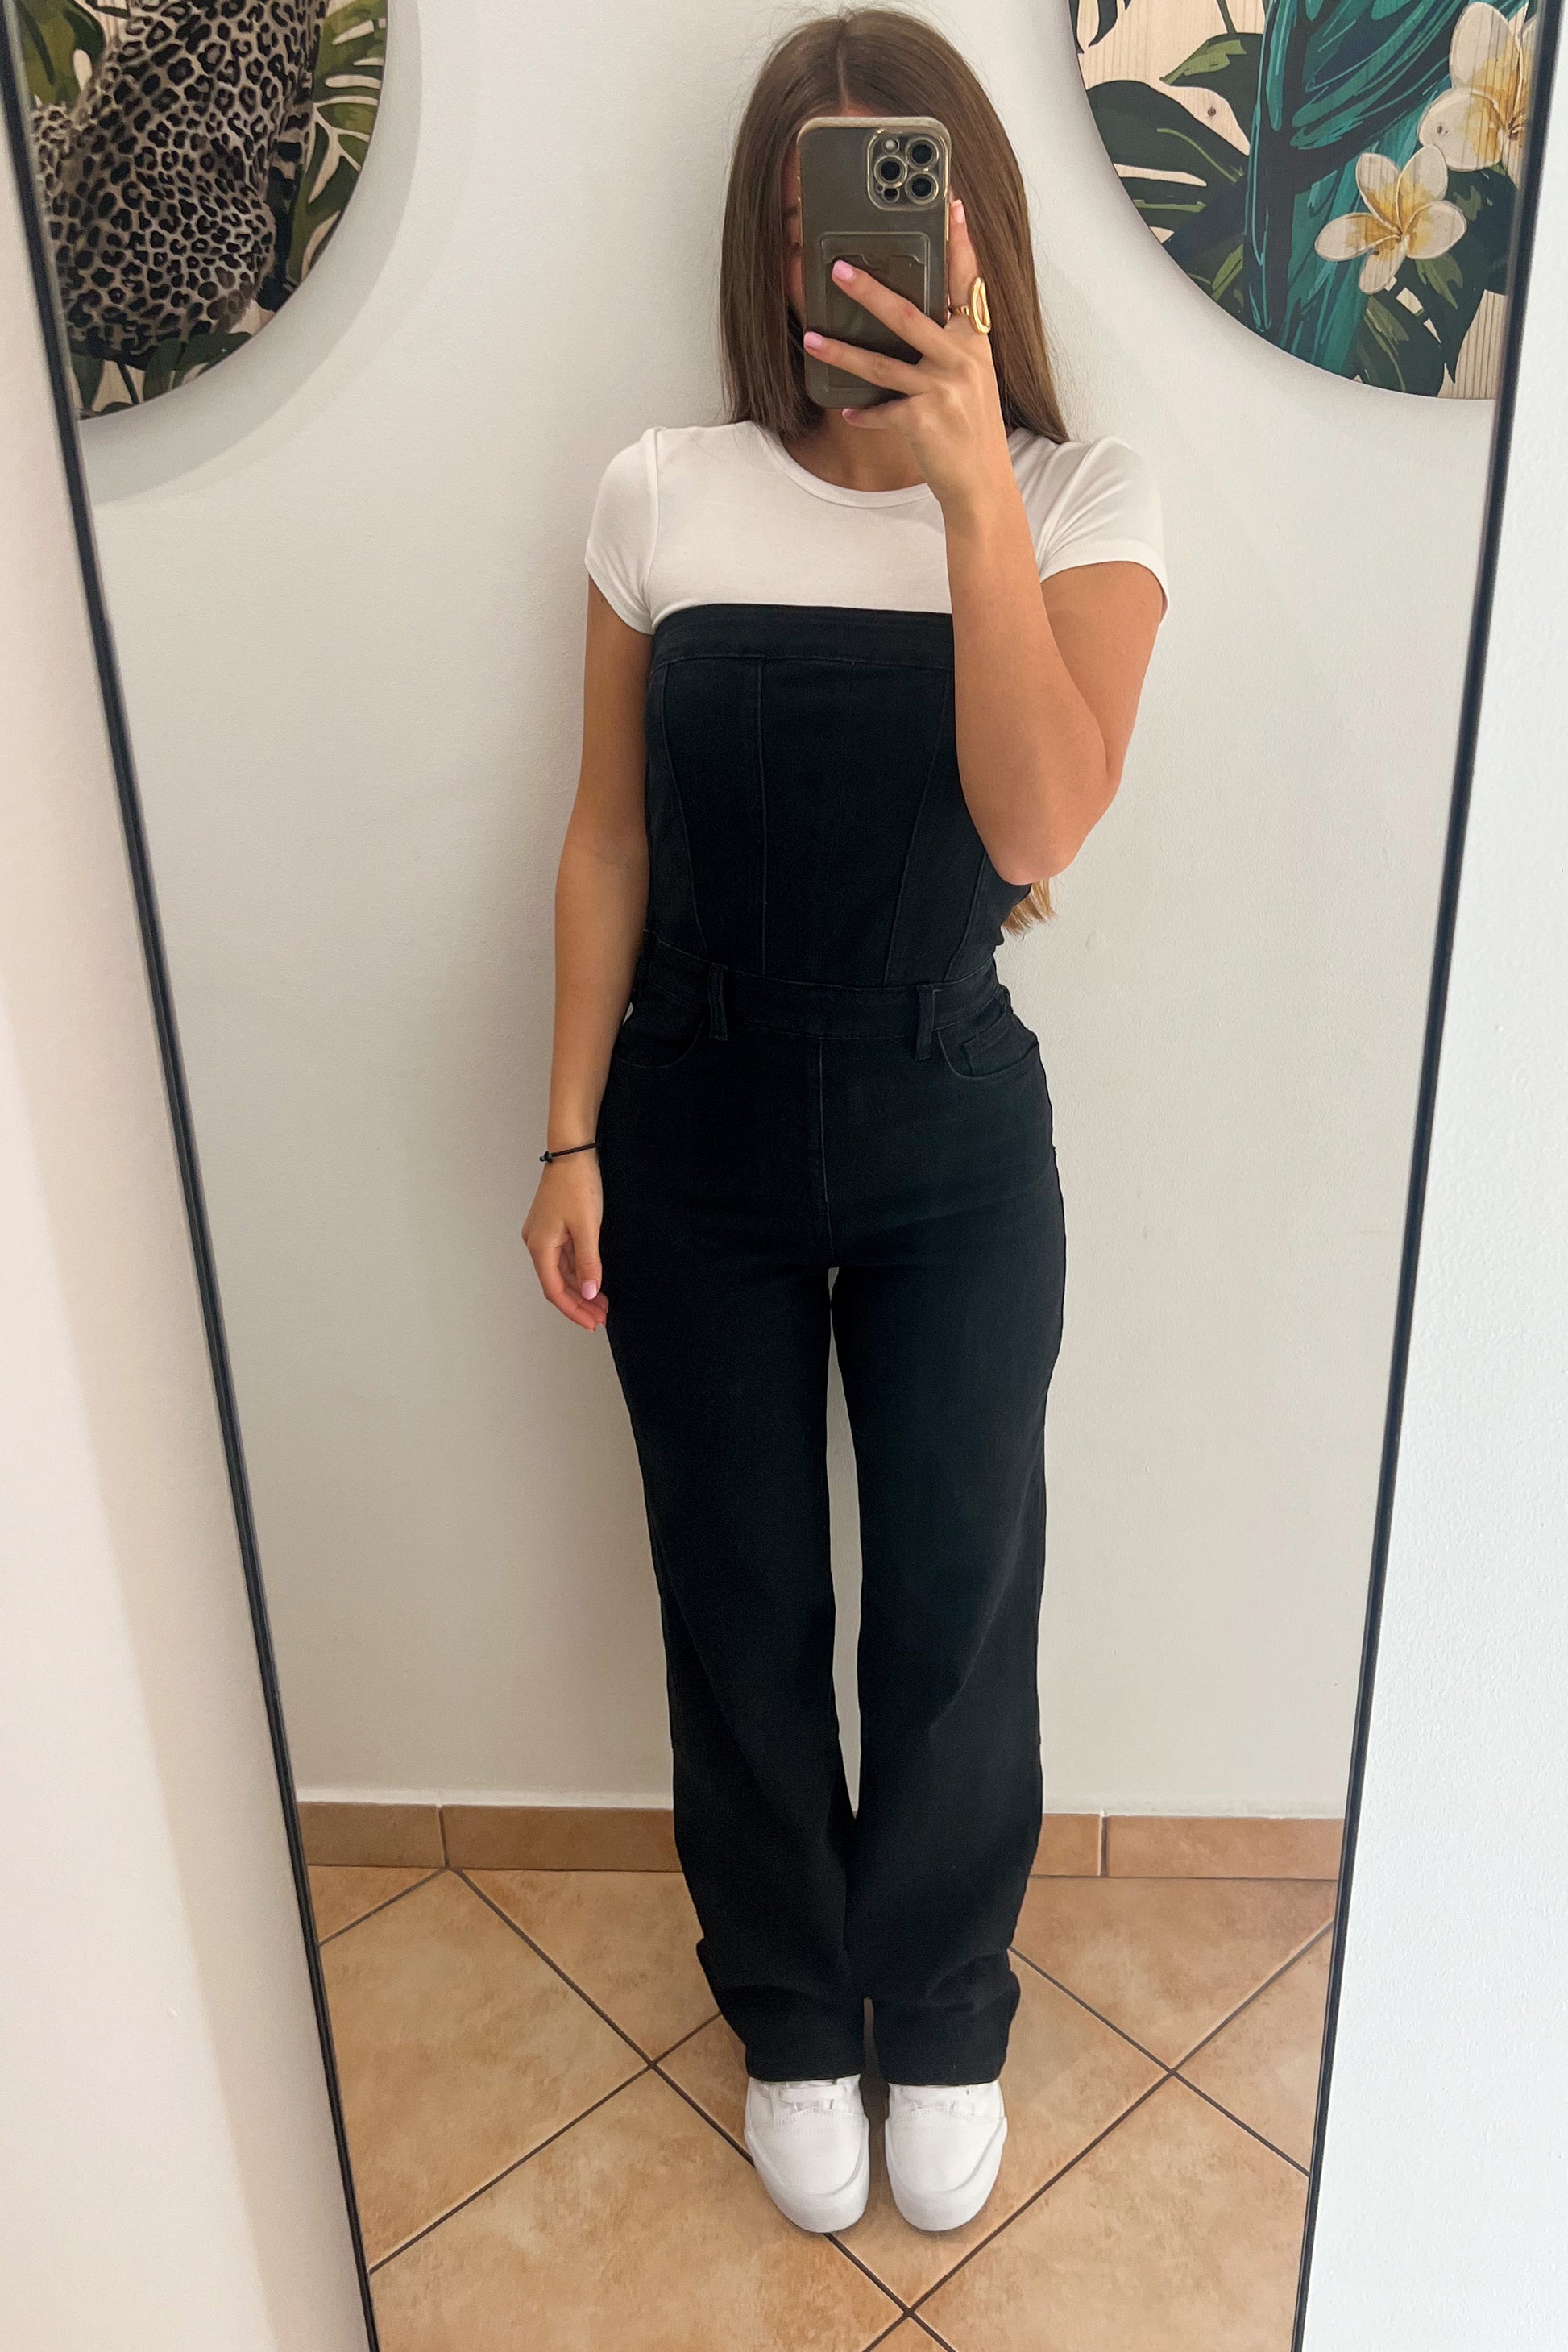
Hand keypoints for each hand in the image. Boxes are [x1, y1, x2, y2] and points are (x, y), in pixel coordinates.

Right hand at [522, 1155, 606, 1330]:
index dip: (573, 1310)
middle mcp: (536, 1244)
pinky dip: (579, 1272)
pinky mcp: (553, 1227)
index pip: (555, 1290)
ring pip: (561, 1272)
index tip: (592, 1323)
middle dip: (579, 1303)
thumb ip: (589, 1263)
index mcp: (540, 1246)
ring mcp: (543, 1235)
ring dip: (581, 1289)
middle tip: (601, 1318)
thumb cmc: (577, 1185)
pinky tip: (595, 1280)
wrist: (572, 1153)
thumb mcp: (588, 1227)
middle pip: (556, 1284)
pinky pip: (564, 1258)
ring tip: (602, 1305)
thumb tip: (591, 1293)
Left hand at [801, 197, 1014, 515]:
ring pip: (882, 363)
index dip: (960, 242)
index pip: (968, 283)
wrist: (982, 484)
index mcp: (975, 342)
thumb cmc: (970, 430)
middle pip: (910, 314)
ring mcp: (944, 389)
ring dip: (842, 352)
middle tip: (838, 269)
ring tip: (813, 338)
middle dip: (870, 290)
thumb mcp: (972, 379)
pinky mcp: (925, 420)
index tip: (951, 203)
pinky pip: (881, 410)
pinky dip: (862, 413)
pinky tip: (847, 412)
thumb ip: (950, 345)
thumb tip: (908, 317)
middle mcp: (962, 359)